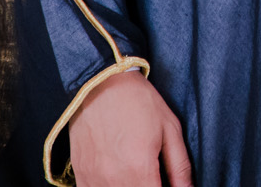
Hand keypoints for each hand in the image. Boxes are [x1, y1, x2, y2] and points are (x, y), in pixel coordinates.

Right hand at [68, 69, 190, 186]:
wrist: (100, 83)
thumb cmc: (138, 102)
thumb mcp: (169, 129)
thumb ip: (179, 167)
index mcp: (139, 170)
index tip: (168, 183)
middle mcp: (113, 181)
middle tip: (155, 175)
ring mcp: (93, 180)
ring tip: (138, 173)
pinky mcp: (80, 176)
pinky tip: (119, 177)